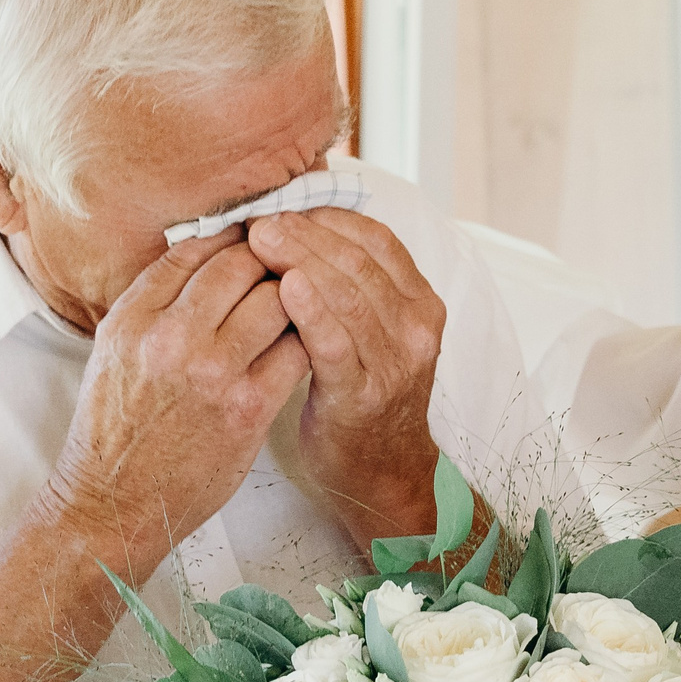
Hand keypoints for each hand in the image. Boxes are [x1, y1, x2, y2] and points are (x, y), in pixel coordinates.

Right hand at [42, 230, 307, 577]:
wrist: (114, 502)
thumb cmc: (115, 428)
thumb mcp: (114, 349)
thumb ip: (152, 301)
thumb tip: (203, 254)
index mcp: (133, 317)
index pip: (194, 250)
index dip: (231, 237)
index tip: (252, 239)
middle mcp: (170, 337)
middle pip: (242, 264)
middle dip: (270, 258)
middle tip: (287, 264)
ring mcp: (212, 372)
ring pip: (277, 300)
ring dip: (296, 295)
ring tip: (300, 303)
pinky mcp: (247, 408)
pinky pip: (296, 350)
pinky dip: (308, 338)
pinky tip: (308, 340)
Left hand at [245, 208, 444, 543]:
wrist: (381, 473)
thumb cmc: (364, 395)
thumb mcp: (375, 333)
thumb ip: (353, 287)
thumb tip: (298, 228)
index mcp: (421, 303)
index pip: (376, 239)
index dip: (325, 218)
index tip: (283, 208)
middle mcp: (416, 328)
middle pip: (357, 261)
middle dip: (304, 233)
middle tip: (260, 221)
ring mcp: (395, 363)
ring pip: (347, 293)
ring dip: (298, 260)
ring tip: (259, 242)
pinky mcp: (363, 395)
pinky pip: (335, 342)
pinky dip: (310, 311)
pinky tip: (282, 288)